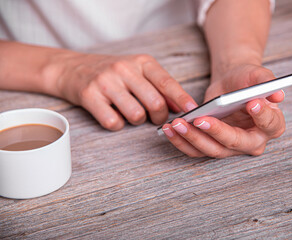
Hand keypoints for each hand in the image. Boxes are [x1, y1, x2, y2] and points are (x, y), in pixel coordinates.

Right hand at [50, 53, 196, 129]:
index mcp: (141, 61)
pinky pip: (113, 122)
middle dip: (159, 116)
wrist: (72, 68)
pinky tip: (114, 115)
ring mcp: (105, 82)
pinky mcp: (89, 96)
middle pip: (154, 103)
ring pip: (136, 115)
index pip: (167, 82)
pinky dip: (117, 125)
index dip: (182, 99)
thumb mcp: (138, 71)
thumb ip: (159, 87)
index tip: (192, 111)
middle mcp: (124, 69)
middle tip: (155, 118)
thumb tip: (181, 106)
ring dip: (137, 121)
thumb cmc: (113, 73)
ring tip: (131, 113)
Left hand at [161, 64, 285, 157]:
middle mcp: (253, 141)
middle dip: (216, 132)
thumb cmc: (246, 80)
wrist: (231, 85)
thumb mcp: (257, 75)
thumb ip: (267, 82)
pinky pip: (196, 150)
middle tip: (199, 119)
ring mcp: (231, 147)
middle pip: (235, 142)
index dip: (261, 116)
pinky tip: (169, 129)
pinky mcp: (212, 145)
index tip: (252, 103)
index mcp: (272, 125)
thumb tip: (278, 95)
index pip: (269, 124)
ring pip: (212, 150)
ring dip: (193, 138)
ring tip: (176, 124)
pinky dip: (181, 142)